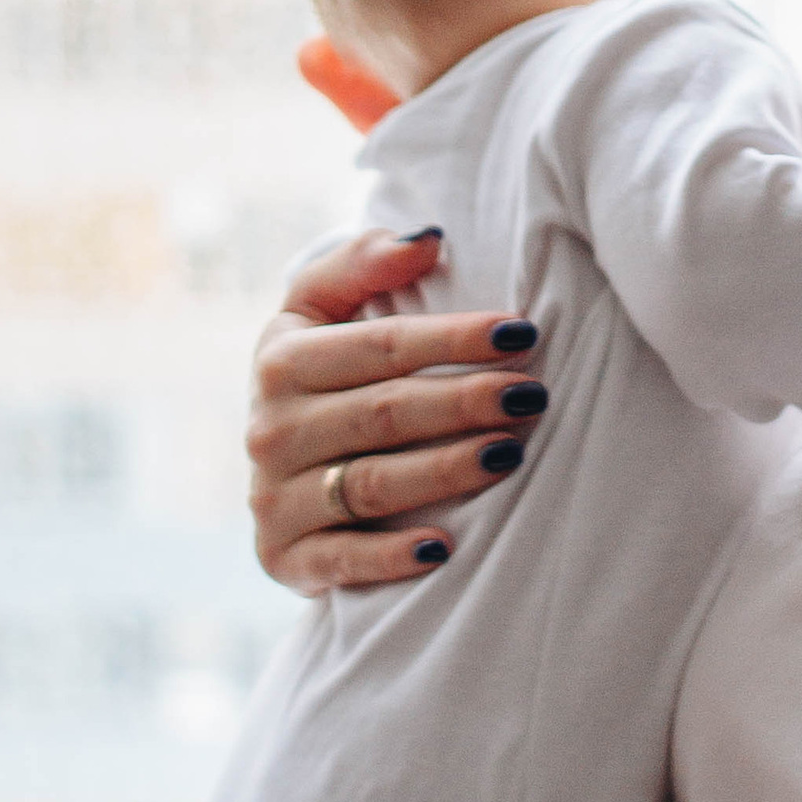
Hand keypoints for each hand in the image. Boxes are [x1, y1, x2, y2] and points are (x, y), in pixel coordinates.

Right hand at [247, 227, 548, 594]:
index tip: (520, 332)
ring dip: (445, 471)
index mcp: (280, 361)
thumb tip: (430, 240)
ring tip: (511, 453)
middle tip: (531, 395)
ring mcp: (274, 499)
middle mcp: (270, 430)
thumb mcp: (319, 311)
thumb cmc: (321, 379)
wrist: (277, 472)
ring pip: (371, 483)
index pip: (379, 345)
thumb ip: (363, 263)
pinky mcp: (284, 558)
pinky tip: (443, 549)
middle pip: (383, 413)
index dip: (453, 338)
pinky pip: (340, 561)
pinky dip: (390, 557)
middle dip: (463, 402)